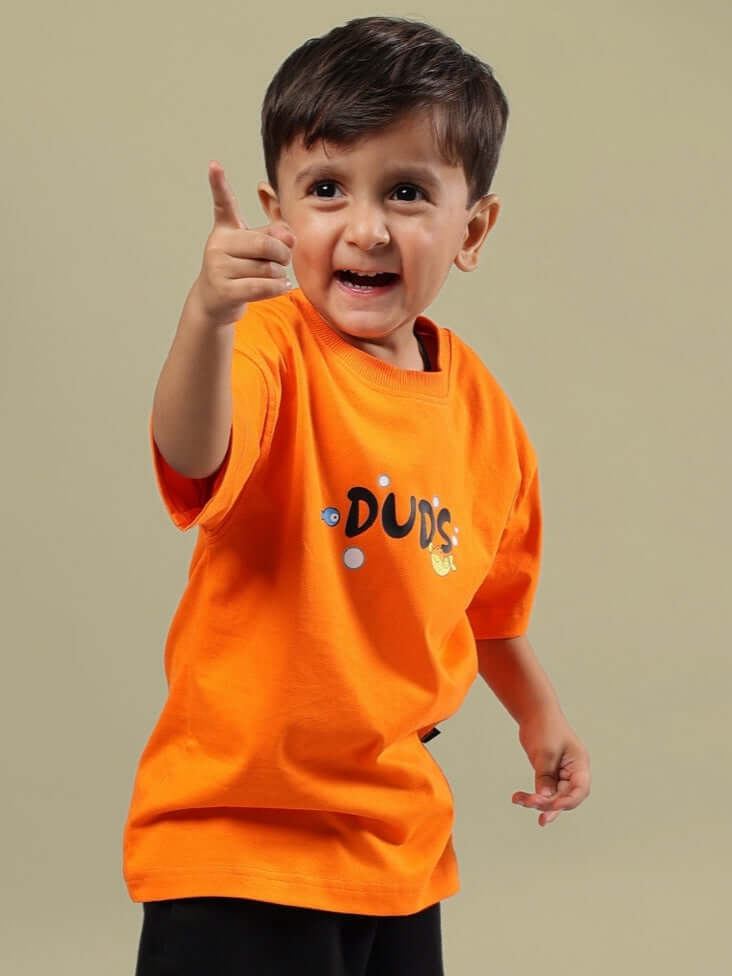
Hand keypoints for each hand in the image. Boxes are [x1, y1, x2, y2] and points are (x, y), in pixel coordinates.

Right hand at [194, 160, 295, 327]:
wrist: (216, 302)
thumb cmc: (241, 269)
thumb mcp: (256, 247)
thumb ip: (276, 234)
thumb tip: (289, 237)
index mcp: (226, 229)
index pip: (224, 204)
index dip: (219, 184)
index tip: (214, 165)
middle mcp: (218, 245)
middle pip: (265, 243)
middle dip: (283, 253)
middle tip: (284, 259)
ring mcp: (218, 268)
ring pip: (267, 267)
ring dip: (280, 274)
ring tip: (275, 276)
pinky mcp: (224, 290)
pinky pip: (262, 286)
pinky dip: (277, 287)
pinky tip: (281, 286)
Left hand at [512, 707, 590, 826]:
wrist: (534, 712)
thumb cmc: (545, 727)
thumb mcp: (545, 752)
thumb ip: (545, 776)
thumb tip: (543, 797)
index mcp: (580, 764)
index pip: (580, 790)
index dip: (568, 801)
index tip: (552, 805)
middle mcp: (573, 772)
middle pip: (565, 796)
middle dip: (549, 804)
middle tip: (530, 804)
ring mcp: (561, 774)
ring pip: (552, 796)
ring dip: (536, 801)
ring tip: (519, 800)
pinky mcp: (548, 774)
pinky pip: (542, 790)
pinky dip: (531, 794)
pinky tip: (518, 797)